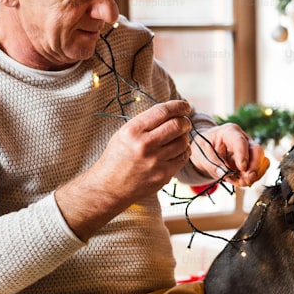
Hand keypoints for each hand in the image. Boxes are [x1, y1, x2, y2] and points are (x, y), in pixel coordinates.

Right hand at [56, 99, 194, 238]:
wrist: (108, 188)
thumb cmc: (116, 158)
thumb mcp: (124, 134)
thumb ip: (146, 122)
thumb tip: (173, 112)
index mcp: (132, 131)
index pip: (163, 111)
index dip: (178, 106)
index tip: (185, 106)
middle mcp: (144, 145)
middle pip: (177, 125)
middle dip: (185, 121)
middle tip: (184, 122)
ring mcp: (155, 161)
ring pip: (183, 141)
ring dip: (184, 136)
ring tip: (178, 137)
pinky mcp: (163, 175)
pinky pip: (183, 157)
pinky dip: (183, 151)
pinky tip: (177, 150)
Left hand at [188, 123, 269, 187]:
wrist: (205, 150)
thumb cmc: (203, 148)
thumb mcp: (200, 154)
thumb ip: (211, 165)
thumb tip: (224, 174)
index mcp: (229, 132)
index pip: (240, 141)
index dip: (243, 155)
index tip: (242, 168)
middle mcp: (244, 139)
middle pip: (257, 150)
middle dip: (254, 167)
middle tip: (246, 179)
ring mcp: (250, 150)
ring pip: (262, 161)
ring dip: (254, 175)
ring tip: (240, 182)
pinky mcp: (252, 160)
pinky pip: (260, 169)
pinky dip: (253, 178)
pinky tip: (241, 181)